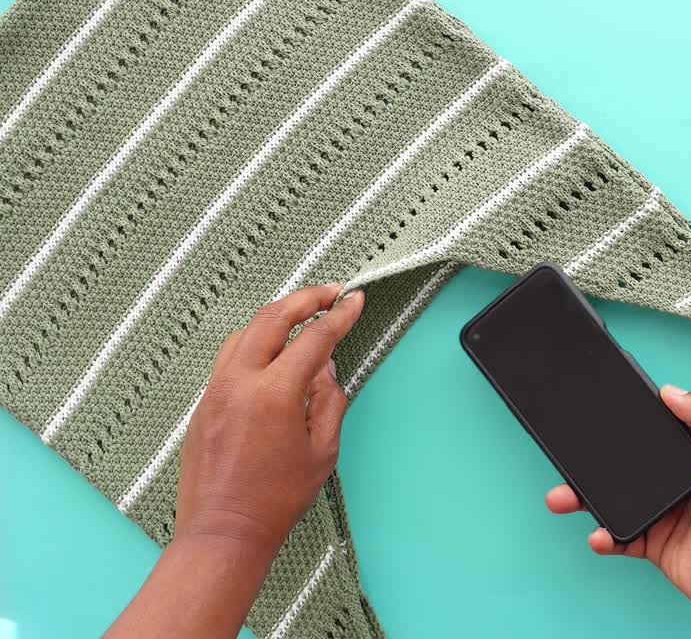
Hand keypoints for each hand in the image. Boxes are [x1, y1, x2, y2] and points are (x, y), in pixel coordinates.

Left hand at [107, 285, 364, 638]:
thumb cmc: (276, 499)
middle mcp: (239, 382)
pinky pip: (229, 355)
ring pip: (245, 331)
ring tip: (301, 314)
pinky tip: (271, 349)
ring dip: (276, 315)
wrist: (224, 530)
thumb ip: (329, 400)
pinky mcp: (204, 402)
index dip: (340, 315)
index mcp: (274, 394)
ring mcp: (215, 390)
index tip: (356, 300)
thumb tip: (326, 368)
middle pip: (272, 317)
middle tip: (330, 292)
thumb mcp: (322, 450)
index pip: (314, 338)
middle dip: (305, 298)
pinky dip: (254, 340)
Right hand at [545, 387, 690, 636]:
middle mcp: (679, 479)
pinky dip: (603, 535)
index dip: (638, 418)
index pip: (663, 426)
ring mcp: (663, 511)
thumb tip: (674, 392)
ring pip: (614, 497)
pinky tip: (598, 534)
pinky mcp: (653, 541)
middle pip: (628, 461)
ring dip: (585, 497)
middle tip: (571, 455)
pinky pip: (618, 535)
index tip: (606, 409)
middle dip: (595, 459)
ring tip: (563, 497)